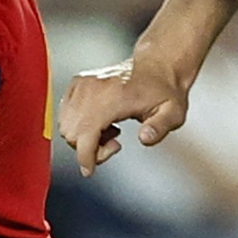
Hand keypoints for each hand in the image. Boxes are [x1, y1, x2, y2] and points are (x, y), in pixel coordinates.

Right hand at [58, 55, 190, 172]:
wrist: (156, 66)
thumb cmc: (164, 90)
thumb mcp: (173, 112)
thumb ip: (160, 127)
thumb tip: (145, 138)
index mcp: (113, 96)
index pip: (85, 133)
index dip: (84, 157)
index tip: (89, 171)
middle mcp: (93, 88)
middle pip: (72, 133)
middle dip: (89, 148)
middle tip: (115, 142)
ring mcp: (83, 84)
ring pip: (66, 125)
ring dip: (84, 137)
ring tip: (110, 131)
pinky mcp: (78, 83)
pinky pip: (65, 113)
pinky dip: (78, 124)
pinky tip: (101, 122)